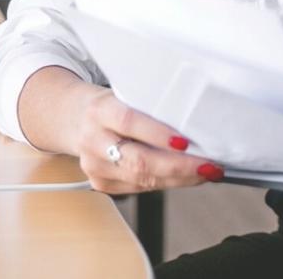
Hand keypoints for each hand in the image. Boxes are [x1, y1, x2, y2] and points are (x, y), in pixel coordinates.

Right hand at [73, 87, 221, 194]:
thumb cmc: (107, 105)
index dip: (158, 133)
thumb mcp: (122, 94)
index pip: (128, 122)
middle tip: (209, 165)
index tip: (186, 141)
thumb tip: (192, 124)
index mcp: (99, 110)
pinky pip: (140, 188)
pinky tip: (185, 176)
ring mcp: (94, 166)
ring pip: (142, 179)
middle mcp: (93, 140)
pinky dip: (167, 182)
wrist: (73, 118)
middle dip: (179, 166)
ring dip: (180, 178)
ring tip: (206, 172)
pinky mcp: (100, 184)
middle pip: (138, 160)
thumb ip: (149, 108)